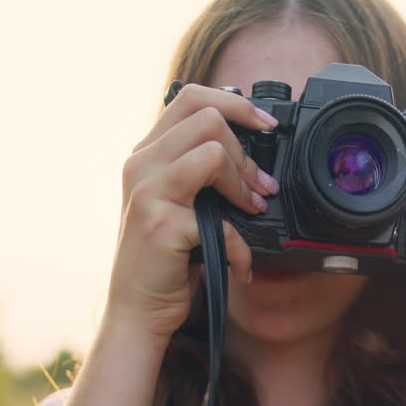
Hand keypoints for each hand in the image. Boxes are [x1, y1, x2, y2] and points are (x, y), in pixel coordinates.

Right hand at [106, 84, 281, 342]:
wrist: (139, 308)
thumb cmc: (168, 257)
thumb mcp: (179, 202)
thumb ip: (199, 170)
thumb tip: (250, 146)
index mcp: (147, 153)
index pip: (191, 97)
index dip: (236, 103)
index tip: (267, 126)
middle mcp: (141, 164)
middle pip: (207, 118)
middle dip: (246, 152)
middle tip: (261, 187)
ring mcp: (147, 192)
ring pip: (211, 151)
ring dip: (243, 182)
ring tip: (252, 211)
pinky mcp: (160, 224)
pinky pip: (219, 218)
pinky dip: (238, 244)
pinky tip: (239, 262)